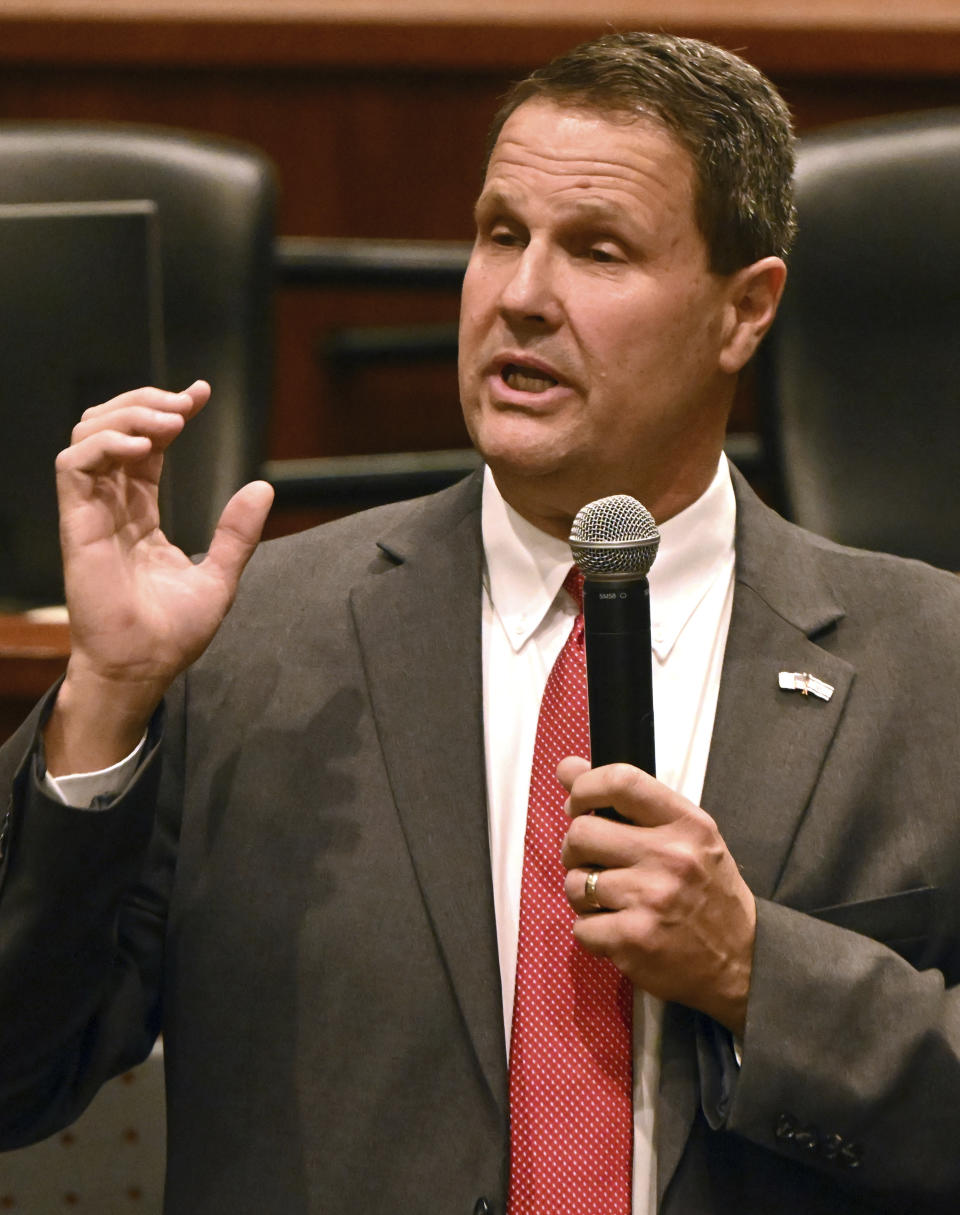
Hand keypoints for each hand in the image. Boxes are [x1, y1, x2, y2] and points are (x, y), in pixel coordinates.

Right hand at [45, 382, 273, 772]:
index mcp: (140, 513)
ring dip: (128, 414)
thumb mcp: (220, 576)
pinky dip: (105, 444)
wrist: (144, 668)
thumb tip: (264, 488)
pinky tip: (145, 446)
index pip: (147, 446)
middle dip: (146, 402)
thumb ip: (238, 532)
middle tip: (185, 404)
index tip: (202, 394)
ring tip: (170, 420)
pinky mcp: (77, 525)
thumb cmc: (172, 634)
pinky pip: (74, 466)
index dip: (169, 413)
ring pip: (88, 435)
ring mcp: (91, 513)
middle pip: (113, 428)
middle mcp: (112, 506)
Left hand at [559, 756, 755, 1035]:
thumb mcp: (685, 837)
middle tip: (593, 862)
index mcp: (686, 824)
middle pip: (582, 833)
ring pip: (576, 882)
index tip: (577, 802)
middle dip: (575, 849)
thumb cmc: (708, 893)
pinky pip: (581, 926)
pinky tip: (619, 930)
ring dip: (583, 894)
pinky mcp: (635, 940)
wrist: (743, 961)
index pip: (620, 781)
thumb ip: (627, 802)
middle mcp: (671, 857)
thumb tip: (567, 768)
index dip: (584, 787)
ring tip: (611, 901)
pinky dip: (592, 931)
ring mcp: (652, 899)